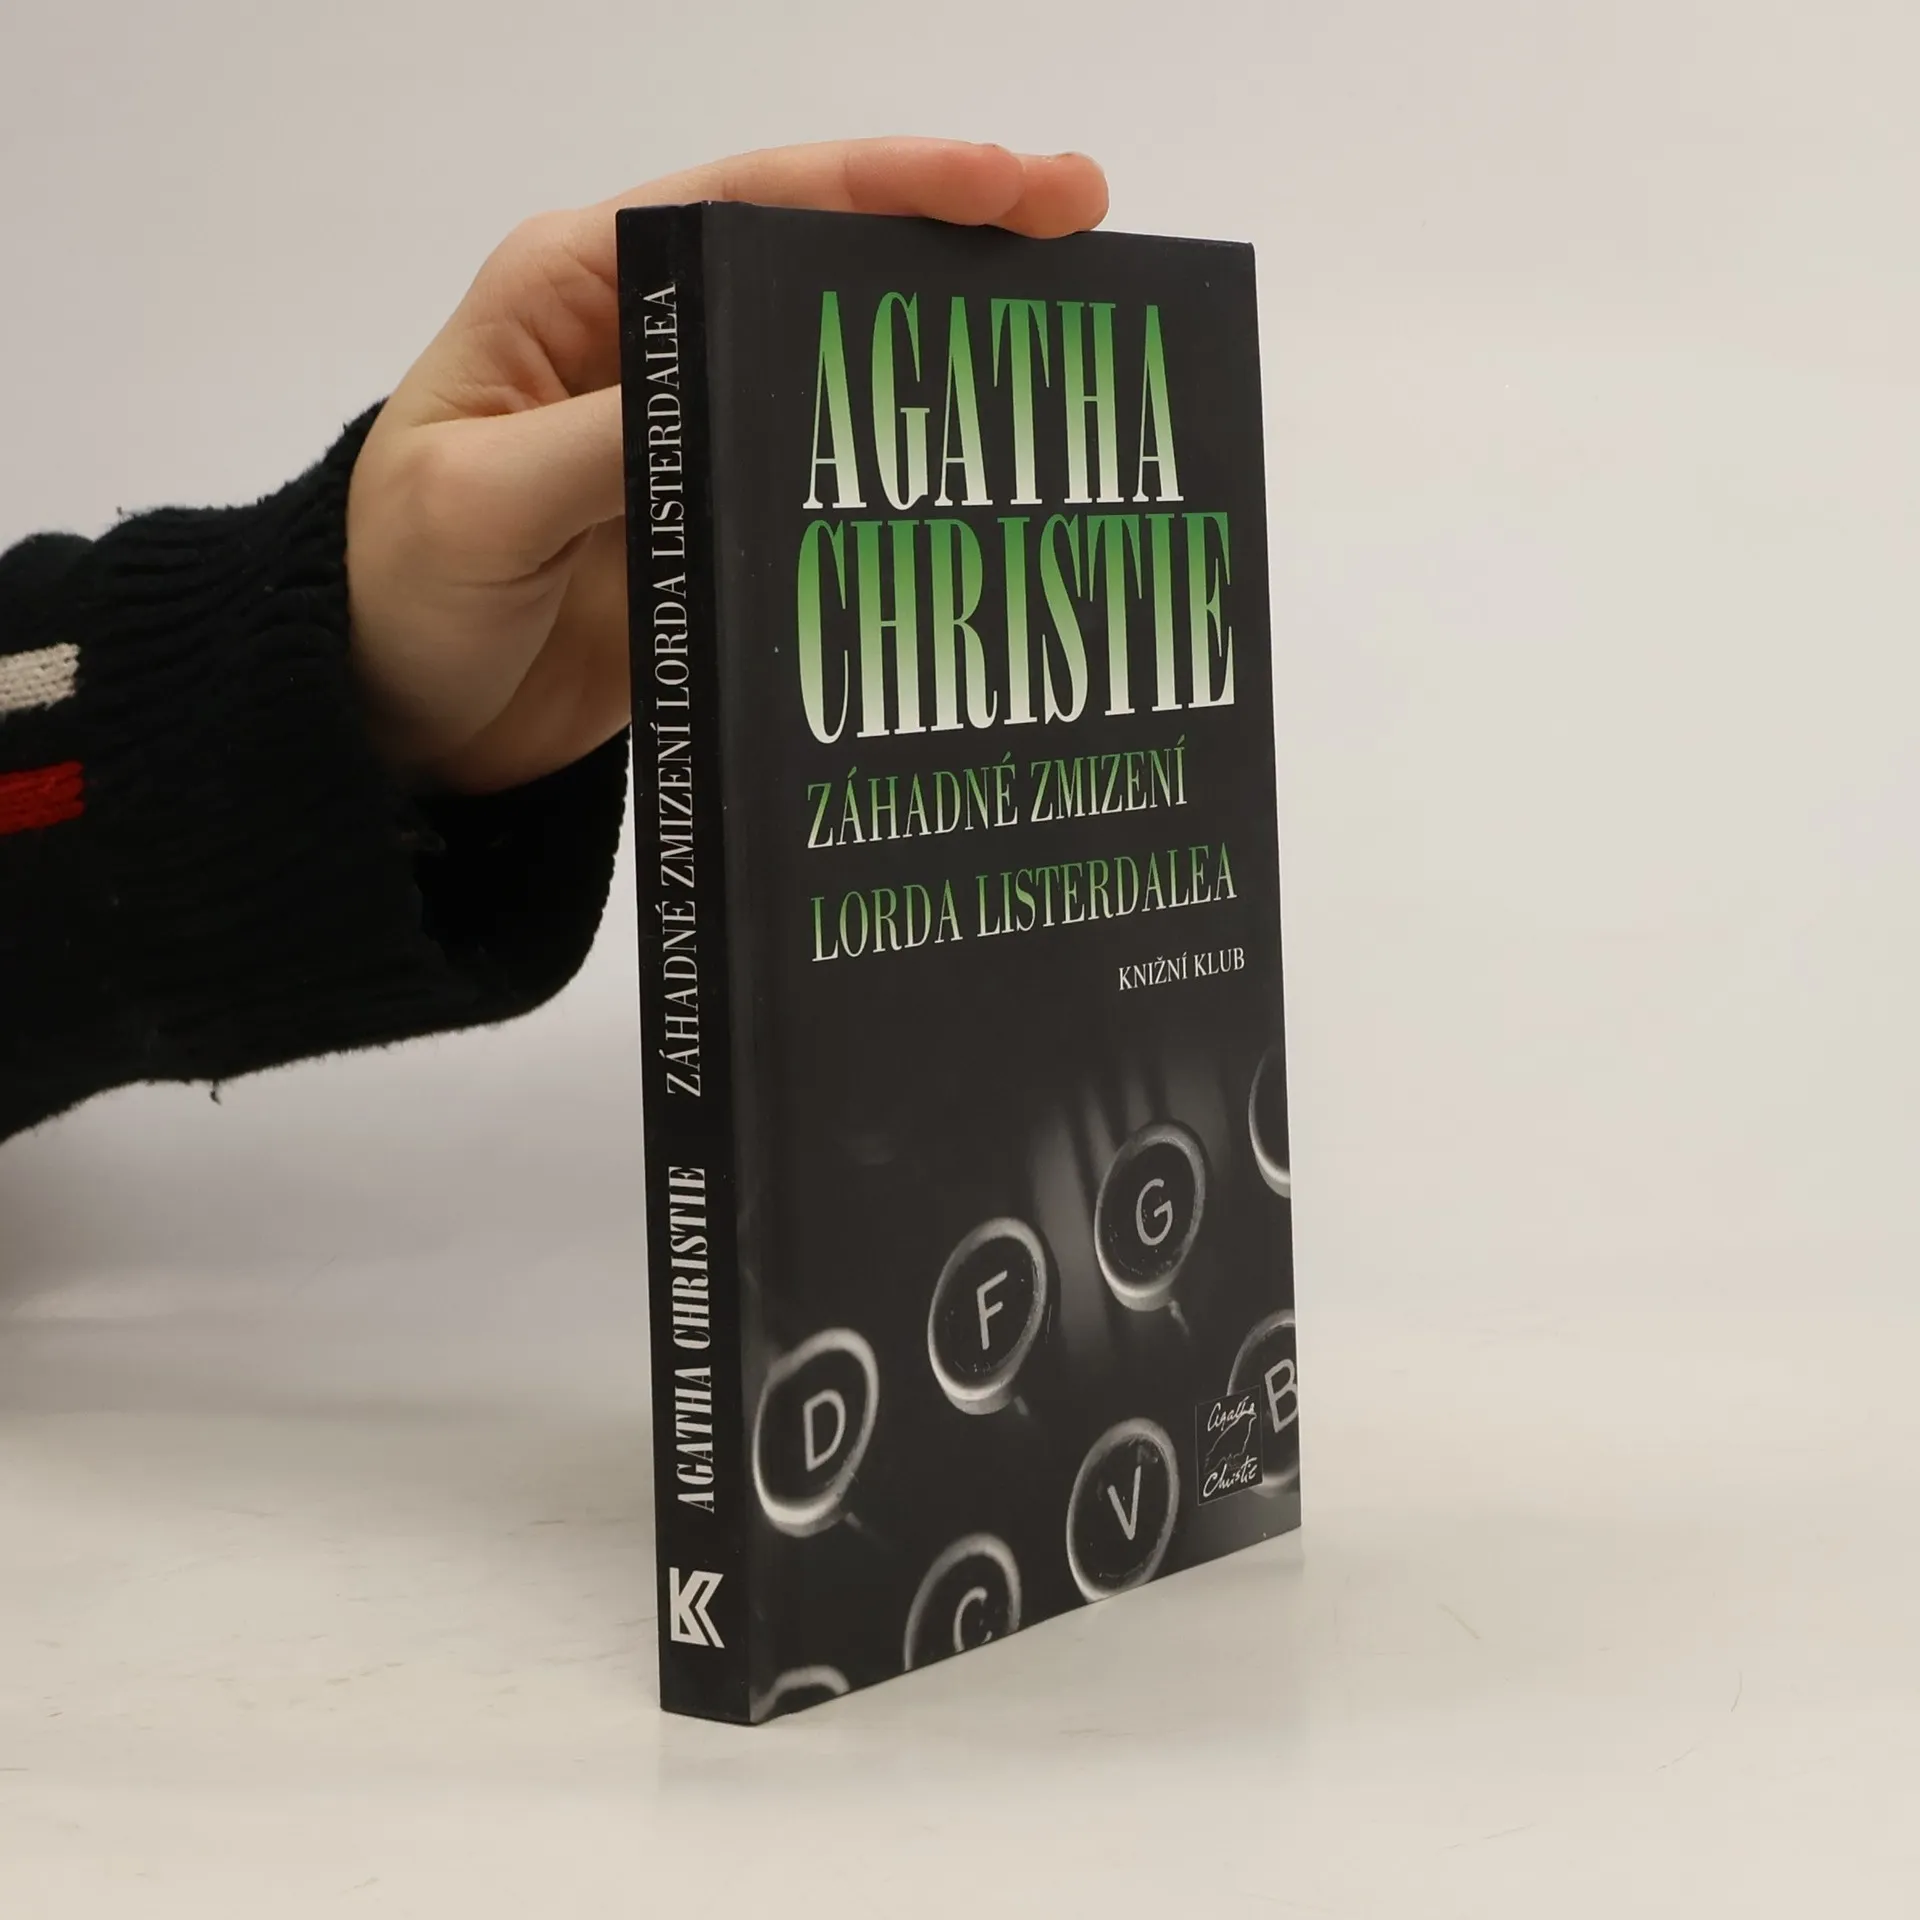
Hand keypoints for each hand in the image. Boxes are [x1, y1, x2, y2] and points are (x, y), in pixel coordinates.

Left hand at [345, 137, 1108, 793]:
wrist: (392, 722)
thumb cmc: (401, 590)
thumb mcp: (483, 505)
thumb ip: (609, 442)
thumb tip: (737, 394)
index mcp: (580, 288)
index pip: (755, 206)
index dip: (890, 184)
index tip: (1011, 185)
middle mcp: (648, 346)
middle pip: (820, 273)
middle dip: (950, 250)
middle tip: (1087, 244)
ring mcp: (692, 440)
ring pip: (839, 377)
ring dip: (944, 364)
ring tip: (1069, 357)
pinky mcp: (717, 527)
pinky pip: (824, 486)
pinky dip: (903, 480)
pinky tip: (982, 486)